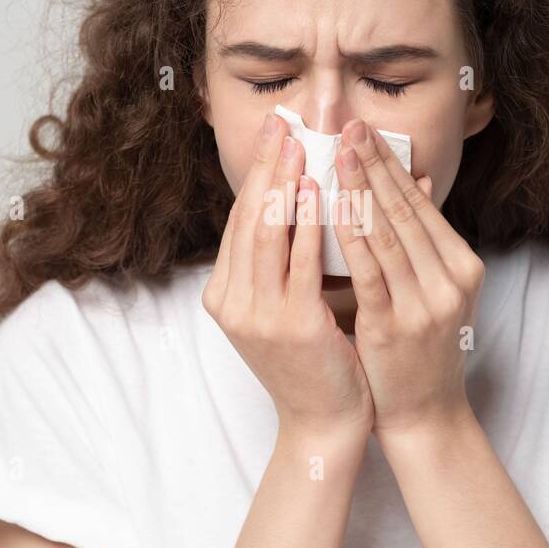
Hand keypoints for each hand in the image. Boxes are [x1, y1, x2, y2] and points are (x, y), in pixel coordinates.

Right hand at [202, 112, 374, 441]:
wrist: (324, 423)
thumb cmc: (315, 362)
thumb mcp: (289, 305)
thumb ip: (291, 256)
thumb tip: (313, 195)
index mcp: (225, 295)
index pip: (240, 221)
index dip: (257, 174)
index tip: (275, 135)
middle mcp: (232, 302)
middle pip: (247, 218)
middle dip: (266, 167)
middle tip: (283, 124)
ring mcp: (257, 315)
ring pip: (267, 234)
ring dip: (283, 184)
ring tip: (299, 146)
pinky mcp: (291, 326)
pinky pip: (300, 263)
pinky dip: (309, 223)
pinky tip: (320, 192)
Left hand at [331, 119, 485, 437]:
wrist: (424, 415)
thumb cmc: (418, 349)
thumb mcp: (431, 290)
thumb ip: (422, 239)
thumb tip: (416, 180)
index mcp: (462, 266)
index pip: (419, 204)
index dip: (388, 164)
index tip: (362, 130)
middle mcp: (451, 280)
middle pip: (405, 210)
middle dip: (372, 164)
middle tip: (346, 126)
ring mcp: (426, 303)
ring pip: (387, 233)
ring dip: (358, 188)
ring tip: (333, 153)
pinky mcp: (396, 325)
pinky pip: (369, 271)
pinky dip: (349, 236)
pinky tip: (329, 209)